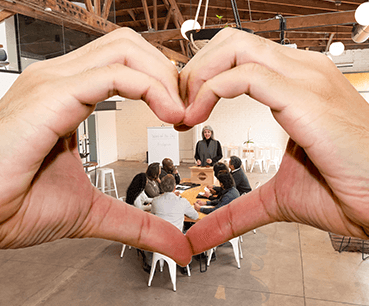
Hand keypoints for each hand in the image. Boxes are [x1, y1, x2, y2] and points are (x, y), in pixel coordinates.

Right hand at [0, 28, 190, 275]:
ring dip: (164, 77)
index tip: (180, 114)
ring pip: (126, 50)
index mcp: (68, 95)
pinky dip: (151, 88)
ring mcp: (53, 82)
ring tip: (178, 113)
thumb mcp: (92, 209)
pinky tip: (167, 114)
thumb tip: (172, 242)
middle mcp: (61, 79)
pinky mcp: (50, 95)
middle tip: (186, 108)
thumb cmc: (14, 203)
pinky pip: (113, 75)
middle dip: (168, 72)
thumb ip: (135, 221)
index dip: (161, 82)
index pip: (126, 64)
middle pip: (130, 46)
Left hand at [181, 28, 368, 253]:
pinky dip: (210, 91)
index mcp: (295, 85)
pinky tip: (197, 117)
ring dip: (197, 77)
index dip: (202, 77)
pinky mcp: (306, 98)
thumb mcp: (276, 198)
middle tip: (177, 106)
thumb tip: (202, 233)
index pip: (236, 56)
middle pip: (230, 42)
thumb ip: (236, 212)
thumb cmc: (347, 191)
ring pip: (234, 48)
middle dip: (193, 71)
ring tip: (184, 112)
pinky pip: (244, 75)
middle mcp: (300, 73)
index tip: (184, 109)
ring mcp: (305, 80)